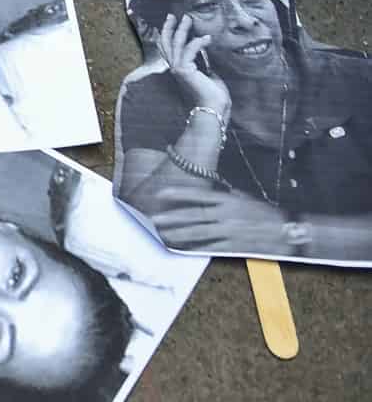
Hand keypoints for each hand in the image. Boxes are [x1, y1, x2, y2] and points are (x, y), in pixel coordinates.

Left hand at [149, 187, 290, 252]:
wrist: (288, 232)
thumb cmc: (266, 214)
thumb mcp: (245, 199)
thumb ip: (225, 196)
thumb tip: (207, 193)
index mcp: (228, 200)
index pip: (198, 195)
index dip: (178, 194)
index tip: (161, 193)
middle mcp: (226, 215)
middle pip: (194, 215)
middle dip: (172, 217)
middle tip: (154, 218)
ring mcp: (229, 232)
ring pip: (198, 232)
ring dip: (179, 233)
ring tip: (163, 234)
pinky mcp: (234, 246)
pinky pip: (210, 247)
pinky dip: (195, 248)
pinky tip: (183, 248)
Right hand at [158, 13, 232, 115]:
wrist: (213, 111)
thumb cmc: (214, 98)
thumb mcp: (210, 78)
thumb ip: (205, 68)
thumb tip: (207, 60)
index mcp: (180, 71)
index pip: (169, 50)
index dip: (169, 36)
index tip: (174, 24)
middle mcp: (175, 69)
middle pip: (166, 44)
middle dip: (169, 28)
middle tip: (173, 16)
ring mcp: (178, 70)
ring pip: (175, 44)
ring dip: (182, 30)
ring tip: (188, 19)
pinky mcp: (184, 71)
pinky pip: (189, 51)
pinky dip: (198, 42)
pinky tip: (207, 38)